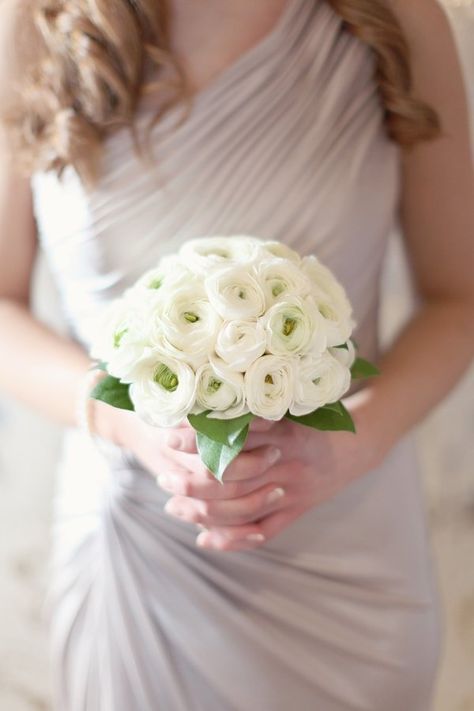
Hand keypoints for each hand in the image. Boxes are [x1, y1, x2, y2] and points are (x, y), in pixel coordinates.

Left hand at [159, 403, 387, 551]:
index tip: (169, 435)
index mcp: (284, 430)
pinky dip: (234, 540)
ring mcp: (293, 490)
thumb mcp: (288, 406)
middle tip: (163, 479)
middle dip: (193, 482)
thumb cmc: (314, 421)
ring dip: (204, 511)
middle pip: (232, 478)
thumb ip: (253, 408)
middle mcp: (287, 462)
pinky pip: (264, 531)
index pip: (234, 436)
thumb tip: (206, 402)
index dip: (200, 438)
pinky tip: (205, 539)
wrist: (356, 448)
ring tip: (173, 506)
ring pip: (242, 508)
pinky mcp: (297, 511)